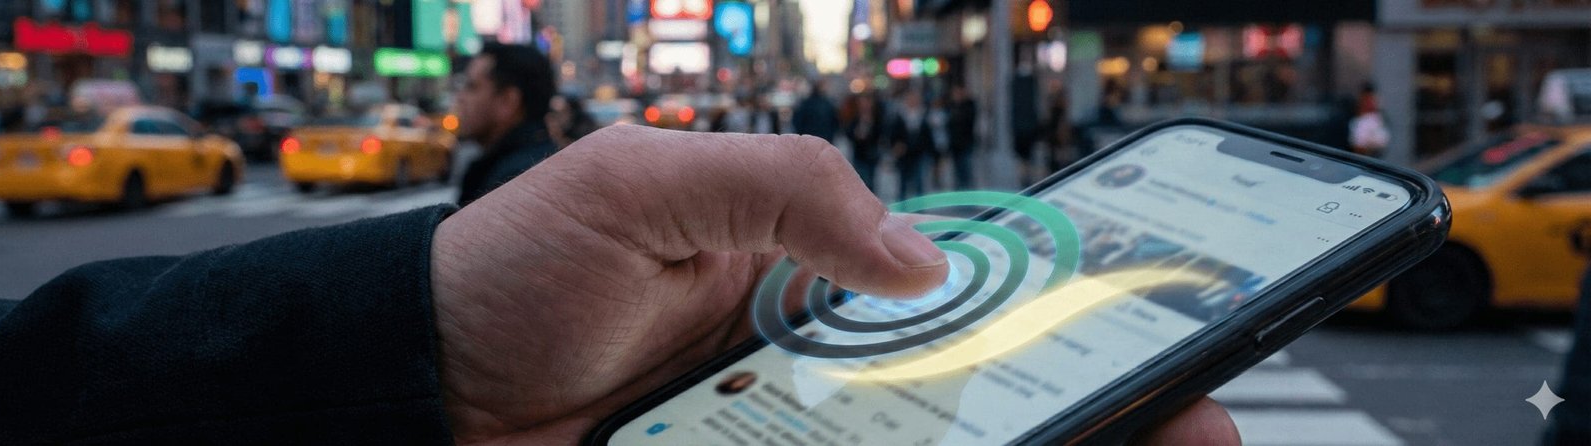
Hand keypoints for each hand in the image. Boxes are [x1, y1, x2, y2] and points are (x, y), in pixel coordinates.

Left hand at [429, 125, 1237, 444]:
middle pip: (968, 410)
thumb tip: (923, 261)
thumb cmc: (510, 270)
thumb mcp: (644, 183)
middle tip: (1183, 433)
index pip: (959, 303)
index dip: (1059, 324)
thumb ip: (786, 191)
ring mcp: (774, 445)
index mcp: (803, 282)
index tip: (1149, 346)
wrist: (411, 392)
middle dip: (1082, 420)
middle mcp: (806, 377)